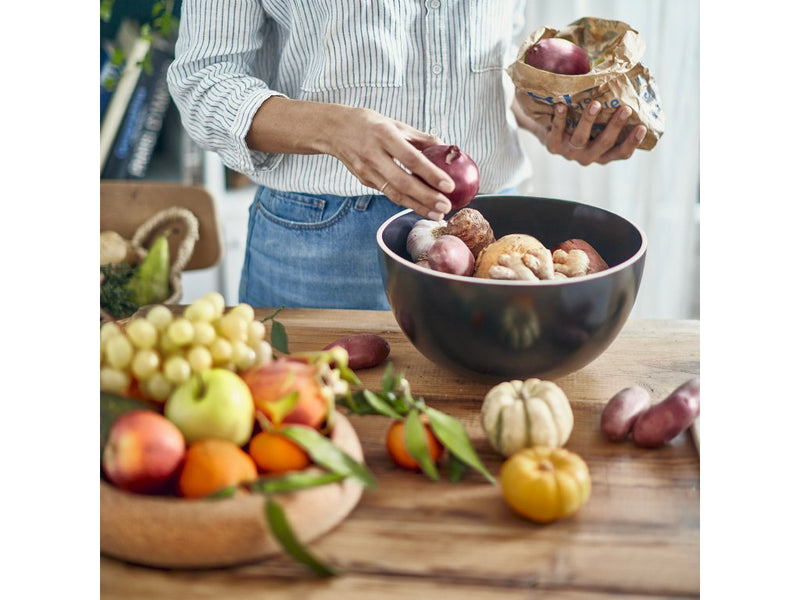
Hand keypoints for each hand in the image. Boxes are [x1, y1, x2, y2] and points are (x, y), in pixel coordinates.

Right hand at [324, 107, 454, 219]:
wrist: (333, 130)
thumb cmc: (368, 124)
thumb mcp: (394, 123)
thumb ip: (419, 137)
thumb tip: (444, 147)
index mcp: (384, 135)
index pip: (411, 158)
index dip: (431, 174)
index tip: (449, 185)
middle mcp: (374, 155)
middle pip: (403, 182)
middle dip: (426, 198)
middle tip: (446, 207)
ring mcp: (367, 171)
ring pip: (395, 194)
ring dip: (417, 206)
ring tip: (437, 214)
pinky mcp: (364, 180)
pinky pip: (388, 193)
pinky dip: (406, 202)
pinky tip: (421, 207)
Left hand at [514, 96, 646, 165]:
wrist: (549, 129)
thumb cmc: (582, 122)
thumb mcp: (599, 124)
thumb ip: (613, 114)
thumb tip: (634, 83)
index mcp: (603, 154)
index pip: (621, 153)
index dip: (632, 143)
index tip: (642, 127)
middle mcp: (588, 157)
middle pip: (603, 144)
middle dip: (615, 127)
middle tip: (626, 109)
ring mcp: (570, 153)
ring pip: (580, 139)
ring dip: (589, 121)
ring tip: (596, 104)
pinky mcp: (553, 147)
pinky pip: (556, 133)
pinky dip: (560, 119)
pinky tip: (562, 105)